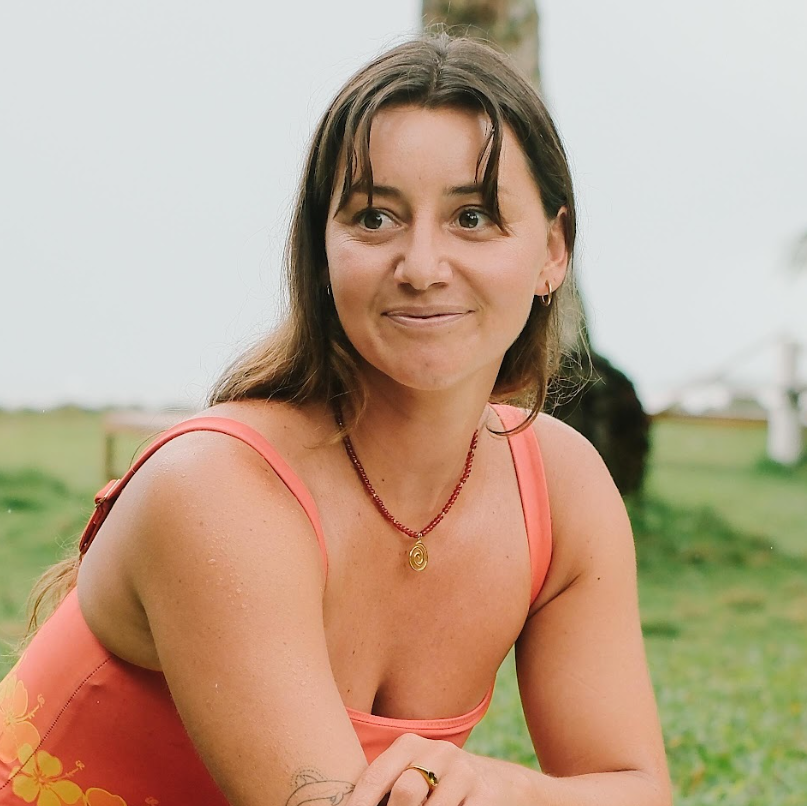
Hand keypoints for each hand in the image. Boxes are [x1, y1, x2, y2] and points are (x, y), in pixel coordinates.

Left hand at [347, 733, 523, 805]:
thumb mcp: (413, 772)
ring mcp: (463, 771)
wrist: (498, 783)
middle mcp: (437, 751)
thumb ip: (386, 786)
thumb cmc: (439, 783)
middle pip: (404, 792)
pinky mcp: (484, 793)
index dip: (358, 802)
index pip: (375, 775)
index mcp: (410, 744)